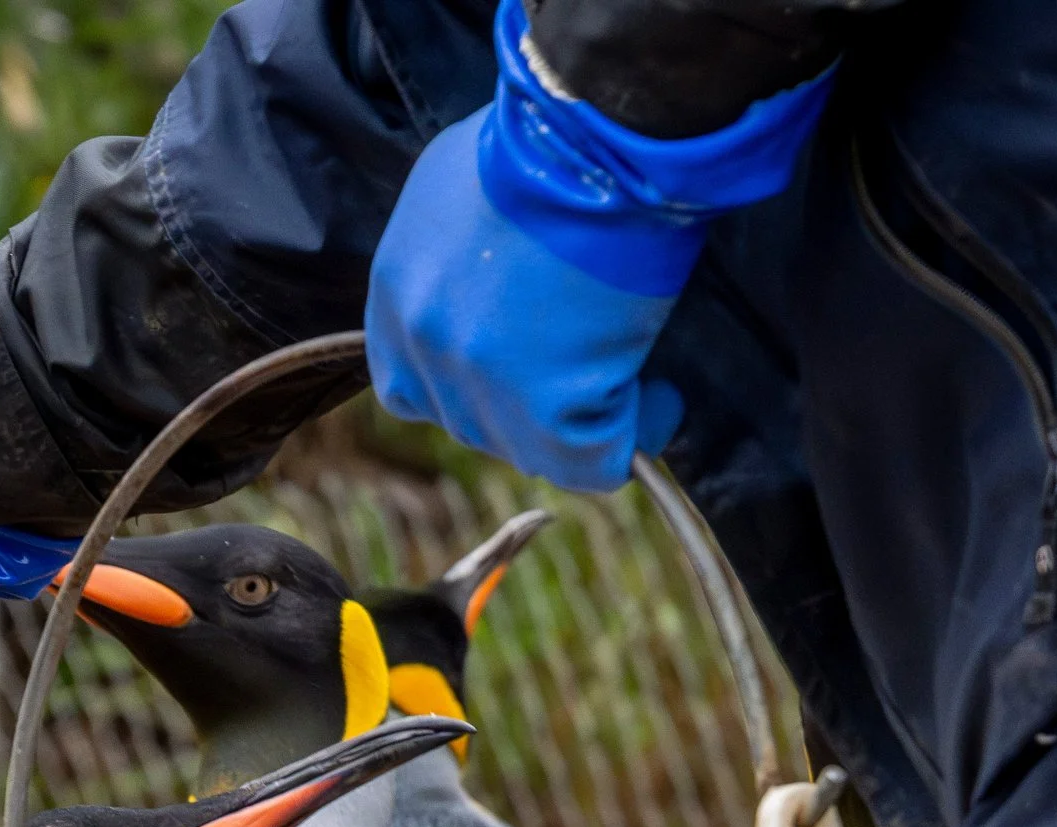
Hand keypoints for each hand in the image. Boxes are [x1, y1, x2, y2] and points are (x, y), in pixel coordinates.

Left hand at [366, 0, 829, 490]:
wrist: (596, 134)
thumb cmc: (541, 140)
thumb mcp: (453, 188)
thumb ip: (450, 257)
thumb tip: (486, 286)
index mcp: (396, 295)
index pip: (410, 383)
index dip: (467, 382)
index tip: (522, 362)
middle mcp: (425, 346)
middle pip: (472, 421)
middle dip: (529, 404)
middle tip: (586, 365)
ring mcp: (482, 382)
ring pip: (531, 447)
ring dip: (584, 418)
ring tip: (633, 372)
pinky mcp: (547, 407)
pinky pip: (592, 463)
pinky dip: (635, 433)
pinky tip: (660, 398)